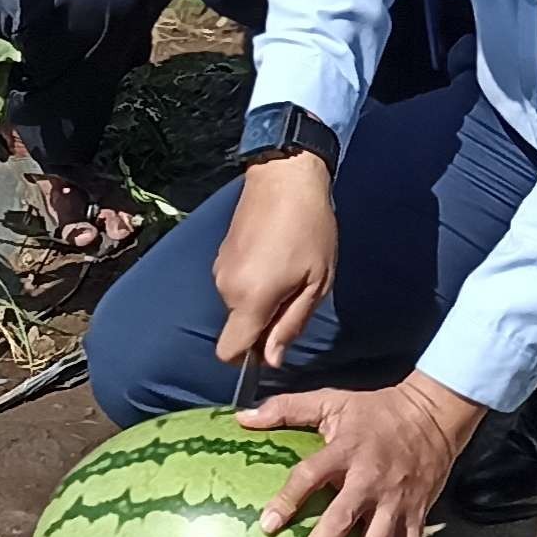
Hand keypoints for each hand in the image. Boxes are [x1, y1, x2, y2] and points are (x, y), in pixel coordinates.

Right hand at [216, 153, 338, 370]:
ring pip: (238, 304)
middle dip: (264, 321)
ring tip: (289, 267)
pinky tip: (276, 254)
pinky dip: (253, 280)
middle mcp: (225, 288)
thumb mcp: (316, 282)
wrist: (285, 176)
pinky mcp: (220, 255)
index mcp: (249, 299)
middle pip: (238, 327)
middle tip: (296, 291)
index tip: (274, 341)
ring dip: (260, 298)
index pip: (229, 352)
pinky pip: (236, 283)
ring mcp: (219, 270)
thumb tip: (271, 360)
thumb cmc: (310, 229)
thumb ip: (291, 323)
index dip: (250, 358)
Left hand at [243, 374, 485, 536]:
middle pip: (344, 520)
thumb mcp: (333, 400)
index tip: (267, 525)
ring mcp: (396, 504)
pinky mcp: (415, 519)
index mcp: (347, 451)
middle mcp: (372, 482)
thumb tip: (241, 418)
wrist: (435, 415)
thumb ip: (287, 409)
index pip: (312, 475)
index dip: (290, 498)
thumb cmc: (376, 410)